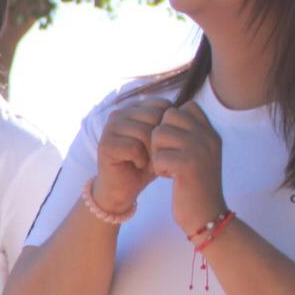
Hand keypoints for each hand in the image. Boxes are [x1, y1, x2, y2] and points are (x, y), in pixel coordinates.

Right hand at [93, 98, 169, 213]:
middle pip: (155, 117)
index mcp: (134, 107)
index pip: (163, 105)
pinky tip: (137, 165)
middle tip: (156, 156)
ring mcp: (110, 127)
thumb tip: (188, 107)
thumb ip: (169, 124)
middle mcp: (120, 113)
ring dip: (151, 152)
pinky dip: (140, 160)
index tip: (164, 144)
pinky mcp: (105, 144)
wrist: (123, 189)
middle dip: (161, 140)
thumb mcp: (161, 142)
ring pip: (144, 132)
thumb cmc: (144, 164)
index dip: (169, 126)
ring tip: (148, 161)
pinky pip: (134, 147)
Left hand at [148, 100, 227, 232]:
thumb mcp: (198, 155)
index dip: (171, 122)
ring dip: (157, 152)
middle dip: (160, 136)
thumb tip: (166, 115)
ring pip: (159, 133)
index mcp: (211, 132)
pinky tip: (169, 177)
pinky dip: (158, 168)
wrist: (207, 216)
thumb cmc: (196, 187)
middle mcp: (208, 136)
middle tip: (167, 156)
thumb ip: (188, 134)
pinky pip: (158, 155)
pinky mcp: (188, 165)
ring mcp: (200, 149)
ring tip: (168, 167)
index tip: (173, 145)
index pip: (186, 106)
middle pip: (168, 116)